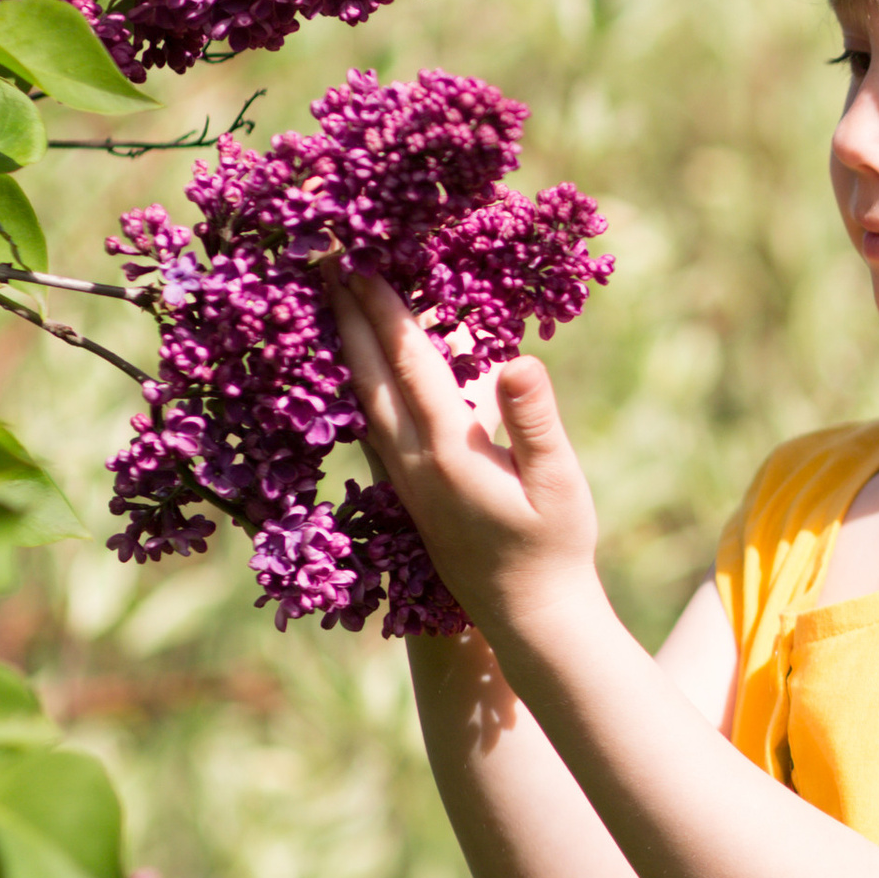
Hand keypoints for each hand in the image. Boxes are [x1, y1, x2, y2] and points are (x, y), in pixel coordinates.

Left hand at [326, 271, 603, 655]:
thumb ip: (533, 420)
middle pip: (367, 375)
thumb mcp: (557, 481)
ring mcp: (403, 479)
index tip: (359, 262)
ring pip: (360, 400)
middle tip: (321, 260)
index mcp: (448, 451)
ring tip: (329, 302)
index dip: (384, 309)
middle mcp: (411, 463)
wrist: (527, 616)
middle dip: (345, 315)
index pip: (408, 364)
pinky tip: (354, 371)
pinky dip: (358, 385)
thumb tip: (515, 360)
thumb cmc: (553, 545)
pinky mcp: (407, 492)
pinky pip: (370, 424)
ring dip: (344, 346)